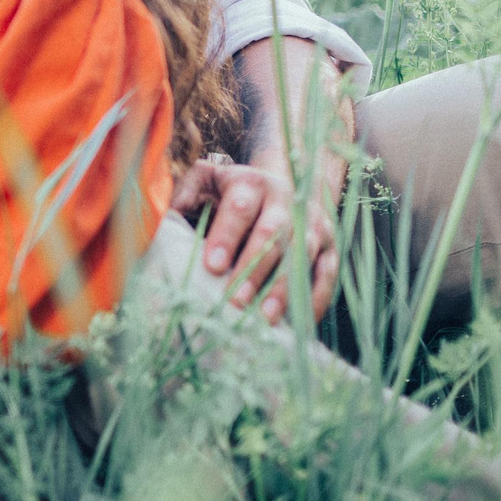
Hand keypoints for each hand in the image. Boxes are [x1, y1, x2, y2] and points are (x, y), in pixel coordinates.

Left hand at [173, 153, 341, 322]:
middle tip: (236, 300)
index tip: (211, 266)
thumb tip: (168, 220)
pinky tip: (299, 321)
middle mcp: (286, 199)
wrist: (288, 178)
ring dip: (284, 287)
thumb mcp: (206, 179)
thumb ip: (186, 195)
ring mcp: (313, 222)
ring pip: (302, 254)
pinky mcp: (332, 244)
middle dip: (254, 268)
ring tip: (265, 317)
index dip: (226, 236)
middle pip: (274, 234)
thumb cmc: (233, 189)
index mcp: (251, 182)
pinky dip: (316, 297)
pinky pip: (328, 273)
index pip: (239, 208)